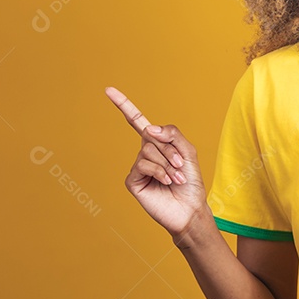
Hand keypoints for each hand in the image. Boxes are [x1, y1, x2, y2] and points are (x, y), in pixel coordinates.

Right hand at [105, 86, 207, 239]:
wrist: (190, 208)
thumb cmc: (190, 182)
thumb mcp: (187, 151)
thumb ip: (171, 133)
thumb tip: (148, 128)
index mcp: (157, 143)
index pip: (137, 121)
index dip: (124, 105)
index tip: (108, 90)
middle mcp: (144, 153)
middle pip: (151, 136)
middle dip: (170, 151)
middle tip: (180, 168)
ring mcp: (137, 167)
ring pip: (148, 150)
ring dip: (167, 163)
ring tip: (175, 178)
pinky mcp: (133, 180)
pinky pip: (143, 165)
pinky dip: (159, 172)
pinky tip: (166, 183)